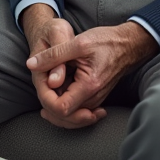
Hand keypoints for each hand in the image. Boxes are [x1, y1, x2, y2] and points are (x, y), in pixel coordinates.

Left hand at [26, 21, 157, 128]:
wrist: (127, 45)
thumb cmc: (106, 41)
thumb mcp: (78, 42)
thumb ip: (53, 55)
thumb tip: (31, 65)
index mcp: (89, 85)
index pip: (62, 109)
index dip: (47, 100)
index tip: (43, 83)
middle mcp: (94, 98)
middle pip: (65, 117)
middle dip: (48, 105)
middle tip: (41, 85)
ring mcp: (95, 100)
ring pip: (70, 116)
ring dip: (54, 106)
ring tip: (46, 87)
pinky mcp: (95, 97)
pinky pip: (77, 110)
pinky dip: (63, 105)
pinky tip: (55, 91)